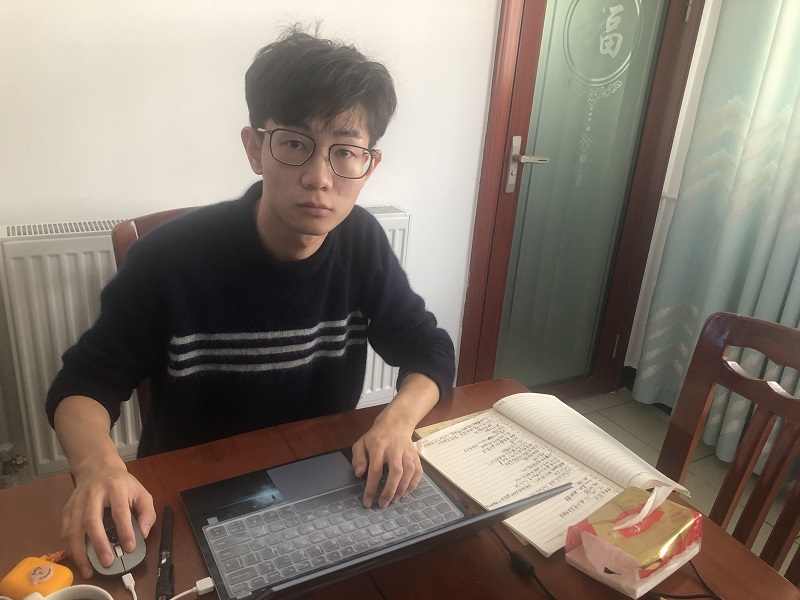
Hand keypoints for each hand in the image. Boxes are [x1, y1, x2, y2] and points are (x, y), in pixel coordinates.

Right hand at [61, 464, 155, 578]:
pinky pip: (65, 532)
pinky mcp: (66, 509)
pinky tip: (78, 559)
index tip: (130, 547)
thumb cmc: (122, 485)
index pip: (120, 511)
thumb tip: (143, 534)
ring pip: (74, 528)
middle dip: (99, 544)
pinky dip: (69, 548)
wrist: (98, 469)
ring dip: (79, 552)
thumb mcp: (141, 493)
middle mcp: (94, 494)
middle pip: (92, 520)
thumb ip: (147, 513)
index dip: (125, 530)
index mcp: (116, 488)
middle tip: (107, 562)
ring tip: (88, 569)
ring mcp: (77, 502)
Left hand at [352, 411, 422, 508]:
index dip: (371, 487)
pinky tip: (405, 493)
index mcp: (379, 446)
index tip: (368, 502)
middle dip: (390, 490)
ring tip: (394, 500)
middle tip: (383, 504)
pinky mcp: (415, 456)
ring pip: (409, 471)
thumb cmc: (376, 437)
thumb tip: (359, 474)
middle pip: (396, 471)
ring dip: (402, 488)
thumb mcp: (361, 443)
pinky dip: (413, 484)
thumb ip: (358, 458)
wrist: (396, 423)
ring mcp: (407, 452)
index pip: (375, 469)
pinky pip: (418, 471)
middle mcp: (395, 449)